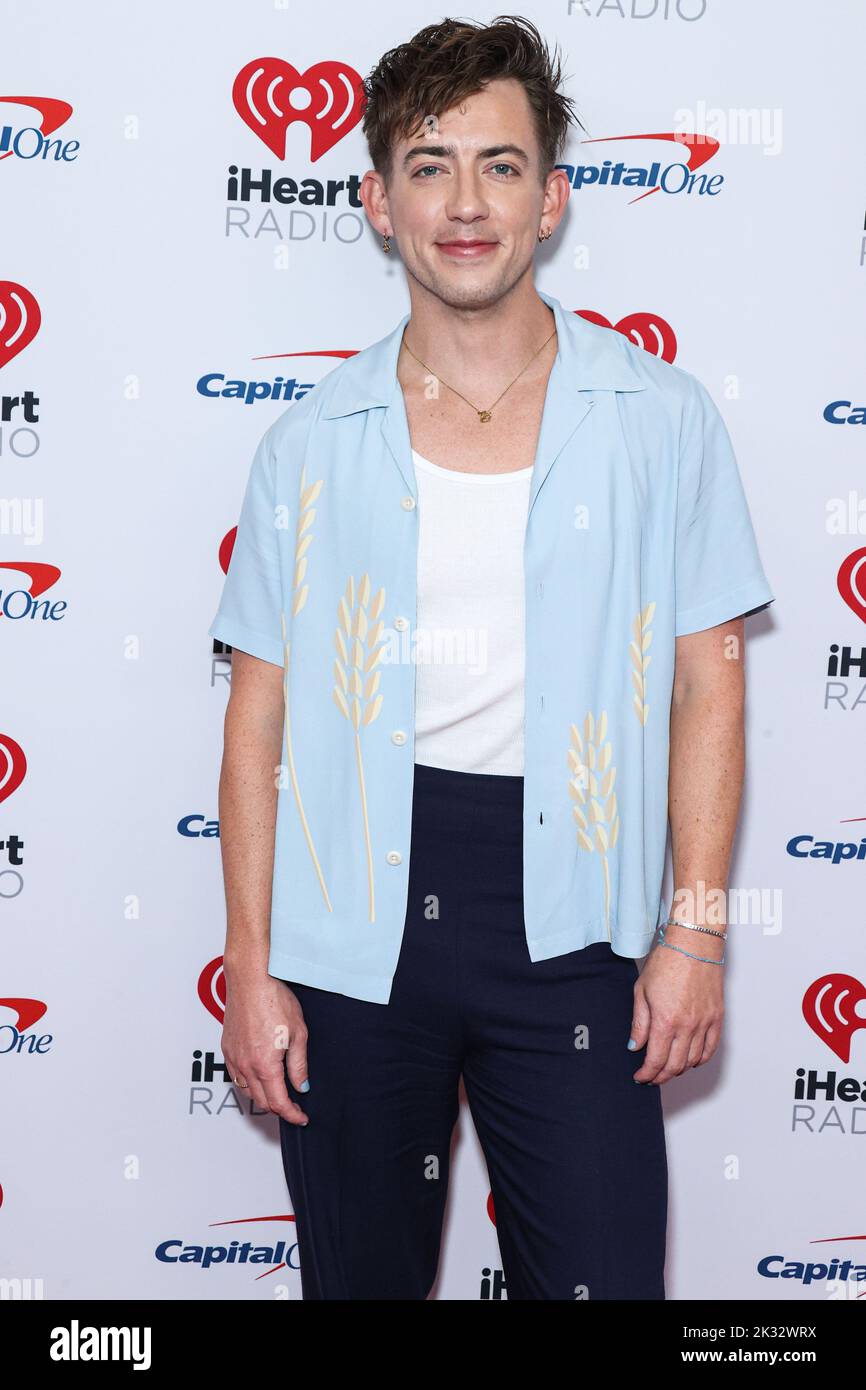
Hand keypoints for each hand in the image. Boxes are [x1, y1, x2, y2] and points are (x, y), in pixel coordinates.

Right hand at [221, 971, 309, 1124]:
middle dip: (279, 1108)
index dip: (292, 1114)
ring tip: (279, 1092)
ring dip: (263, 1097)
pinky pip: (236, 1077)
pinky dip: (249, 1084)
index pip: (278, 1103)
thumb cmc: (275, 1000)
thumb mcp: (298, 1033)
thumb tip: (302, 1086)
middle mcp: (245, 1066)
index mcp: (265, 1065)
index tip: (302, 1117)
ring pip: (247, 1091)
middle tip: (294, 1106)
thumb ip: (298, 1065)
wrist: (250, 980)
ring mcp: (233, 1058)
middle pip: (262, 1101)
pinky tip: (259, 1077)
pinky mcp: (226, 1049)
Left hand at [629, 926, 724, 1083]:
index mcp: (665, 1020)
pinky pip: (711, 1048)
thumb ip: (639, 1023)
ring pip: (693, 1060)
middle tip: (652, 1077)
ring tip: (668, 1068)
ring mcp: (705, 1023)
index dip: (647, 1074)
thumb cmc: (666, 961)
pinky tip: (691, 1059)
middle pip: (675, 1065)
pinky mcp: (717, 1017)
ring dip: (679, 1069)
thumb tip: (634, 1047)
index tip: (640, 1077)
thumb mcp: (642, 991)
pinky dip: (701, 1059)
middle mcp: (687, 1026)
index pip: (656, 1060)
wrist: (693, 943)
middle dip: (661, 1076)